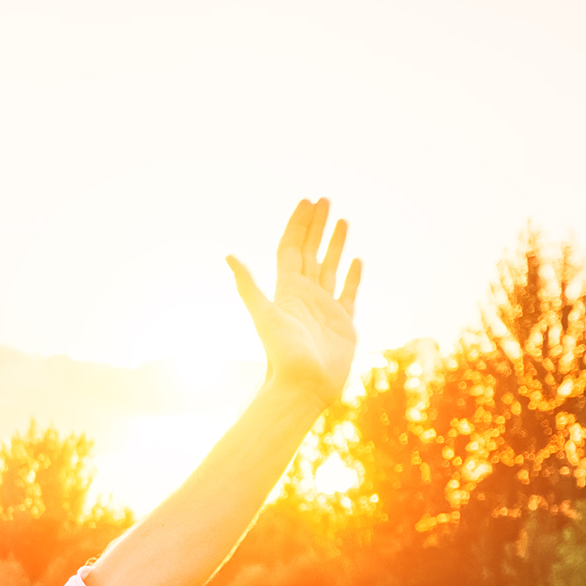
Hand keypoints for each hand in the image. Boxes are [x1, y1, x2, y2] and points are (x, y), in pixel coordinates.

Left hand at [227, 199, 361, 406]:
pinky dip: (353, 275)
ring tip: (343, 220)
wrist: (302, 386)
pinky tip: (357, 260)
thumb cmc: (282, 354)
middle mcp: (305, 295)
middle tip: (326, 199)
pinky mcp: (343, 322)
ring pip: (331, 267)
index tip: (307, 201)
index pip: (292, 248)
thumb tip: (228, 256)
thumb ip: (248, 285)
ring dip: (335, 244)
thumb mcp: (263, 315)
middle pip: (311, 252)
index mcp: (287, 290)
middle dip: (318, 226)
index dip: (299, 224)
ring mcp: (325, 307)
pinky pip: (349, 292)